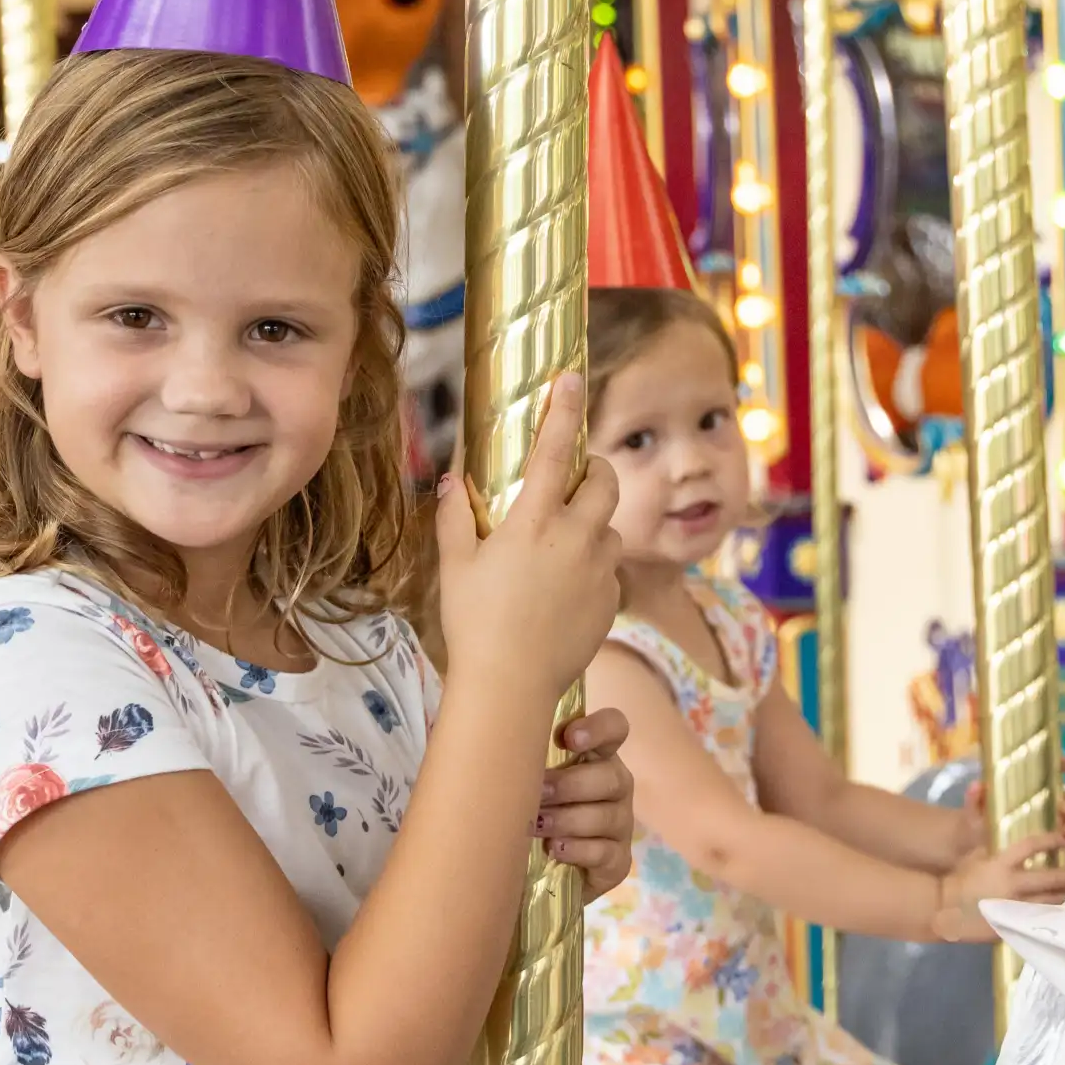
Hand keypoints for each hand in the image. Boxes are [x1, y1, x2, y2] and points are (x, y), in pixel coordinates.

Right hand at [436, 371, 621, 702]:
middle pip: (605, 483)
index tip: (571, 378)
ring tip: (561, 547)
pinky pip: (610, 571)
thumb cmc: (473, 622)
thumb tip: (453, 479)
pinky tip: (564, 591)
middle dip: (596, 471)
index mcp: (533, 521)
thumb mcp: (455, 565)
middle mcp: (575, 538)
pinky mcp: (612, 601)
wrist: (511, 686)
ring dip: (593, 525)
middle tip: (575, 479)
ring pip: (610, 529)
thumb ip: (455, 517)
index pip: (554, 451)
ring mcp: (599, 571)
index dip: (563, 410)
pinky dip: (593, 568)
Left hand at [534, 709, 633, 900]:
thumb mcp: (526, 778)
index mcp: (596, 755)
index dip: (598, 728)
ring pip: (606, 816)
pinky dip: (577, 850)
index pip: (614, 728)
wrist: (541, 870)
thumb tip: (488, 737)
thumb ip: (521, 755)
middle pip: (611, 777)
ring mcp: (620, 824)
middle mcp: (614, 785)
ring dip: (567, 819)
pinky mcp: (618, 860)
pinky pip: (604, 852)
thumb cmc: (529, 808)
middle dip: (570, 785)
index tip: (569, 738)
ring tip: (535, 825)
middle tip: (538, 792)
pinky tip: (553, 849)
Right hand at [933, 832, 1064, 942]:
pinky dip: (1058, 910)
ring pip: (1055, 900)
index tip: (1062, 840)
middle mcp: (1013, 885)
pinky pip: (1045, 917)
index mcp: (1000, 864)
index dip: (1051, 841)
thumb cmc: (960, 879)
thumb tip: (1018, 840)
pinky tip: (1064, 906)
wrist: (945, 909)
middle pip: (1053, 877)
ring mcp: (1018, 907)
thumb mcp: (975, 856)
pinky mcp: (1019, 924)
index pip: (1032, 846)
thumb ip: (997, 849)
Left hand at [959, 754, 1064, 856]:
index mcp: (1026, 791)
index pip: (1047, 773)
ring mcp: (1049, 827)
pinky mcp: (1053, 848)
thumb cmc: (978, 827)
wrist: (978, 856)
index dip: (1060, 765)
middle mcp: (1042, 806)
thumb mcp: (974, 812)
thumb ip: (974, 799)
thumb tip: (978, 785)